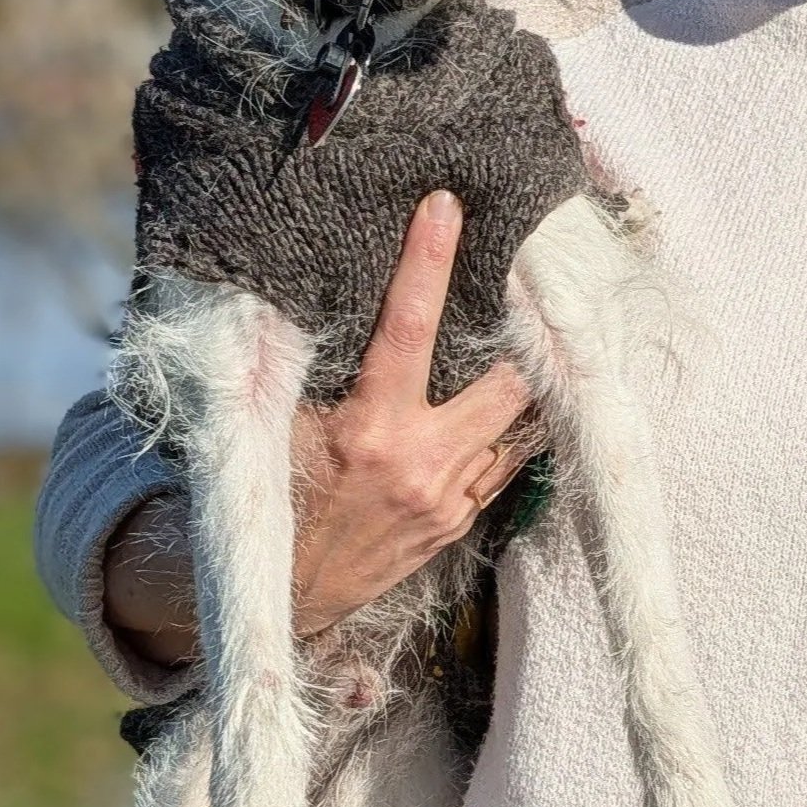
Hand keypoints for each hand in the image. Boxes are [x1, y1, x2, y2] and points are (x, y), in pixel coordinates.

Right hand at [290, 190, 542, 633]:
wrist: (282, 598)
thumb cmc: (273, 501)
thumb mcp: (276, 430)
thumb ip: (307, 371)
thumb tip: (318, 297)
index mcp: (369, 431)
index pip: (408, 326)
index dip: (429, 261)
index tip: (446, 208)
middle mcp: (421, 463)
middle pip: (507, 383)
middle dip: (522, 336)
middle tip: (530, 286)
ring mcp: (448, 499)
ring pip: (517, 426)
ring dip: (522, 386)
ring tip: (533, 339)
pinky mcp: (458, 525)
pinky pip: (502, 466)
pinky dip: (505, 433)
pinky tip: (506, 405)